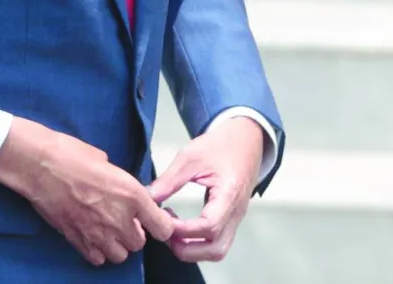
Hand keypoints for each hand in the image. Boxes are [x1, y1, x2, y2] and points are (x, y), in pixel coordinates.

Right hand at [0, 116, 175, 265]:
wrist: (37, 164)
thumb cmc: (69, 154)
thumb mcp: (105, 161)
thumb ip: (121, 184)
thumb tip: (124, 193)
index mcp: (131, 195)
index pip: (162, 227)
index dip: (159, 224)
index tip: (152, 220)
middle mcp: (119, 219)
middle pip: (139, 243)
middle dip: (132, 232)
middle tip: (120, 218)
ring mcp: (98, 233)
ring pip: (119, 255)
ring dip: (115, 244)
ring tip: (105, 229)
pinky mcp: (78, 240)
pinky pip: (97, 259)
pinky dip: (96, 251)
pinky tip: (90, 235)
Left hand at [150, 116, 264, 262]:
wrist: (244, 141)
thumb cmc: (219, 146)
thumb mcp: (190, 157)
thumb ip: (170, 180)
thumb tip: (148, 198)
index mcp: (229, 194)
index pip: (209, 226)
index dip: (183, 230)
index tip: (162, 219)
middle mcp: (236, 212)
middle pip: (216, 249)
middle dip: (186, 248)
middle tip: (164, 230)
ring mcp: (236, 219)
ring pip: (218, 251)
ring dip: (192, 249)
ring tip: (171, 231)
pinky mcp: (231, 220)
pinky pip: (217, 243)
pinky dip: (198, 244)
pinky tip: (181, 228)